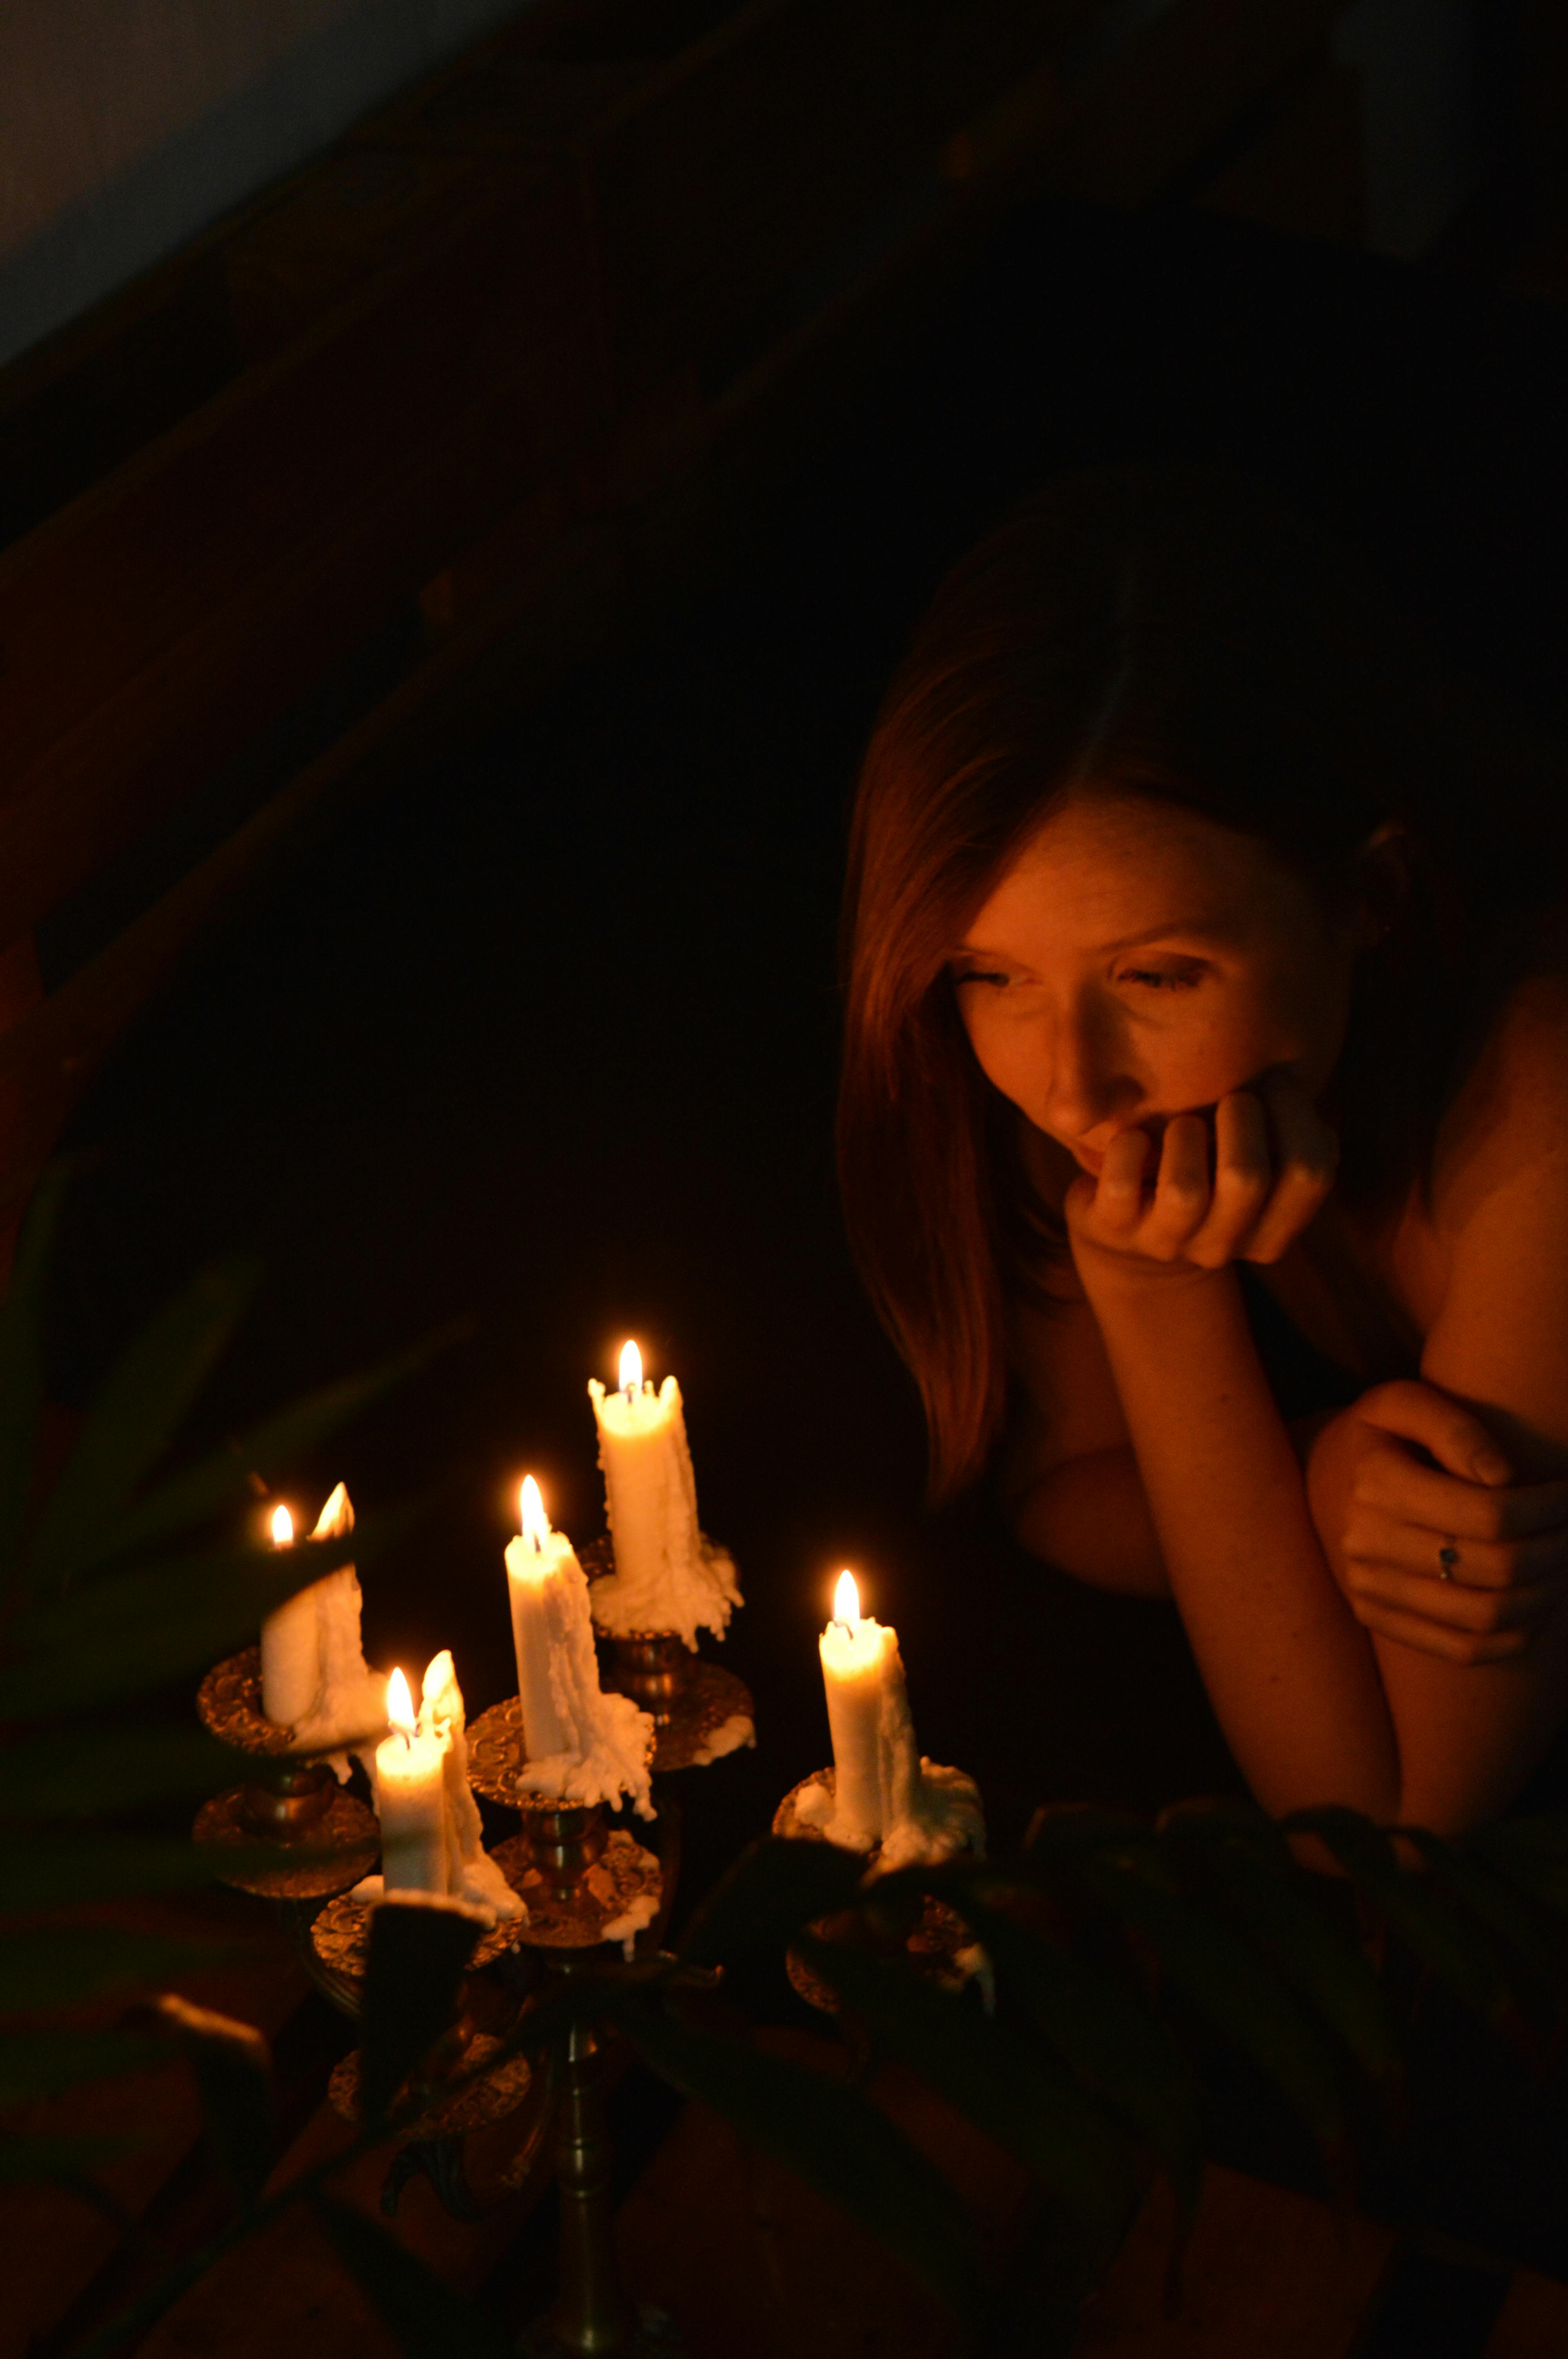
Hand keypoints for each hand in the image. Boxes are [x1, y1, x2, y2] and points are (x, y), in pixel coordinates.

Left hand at [1065, 1070, 1337, 1283]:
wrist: (1131, 1229)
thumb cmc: (1205, 1169)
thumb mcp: (1254, 1154)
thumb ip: (1284, 1128)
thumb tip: (1289, 1078)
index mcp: (1271, 1233)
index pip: (1310, 1174)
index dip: (1297, 1115)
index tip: (1273, 1086)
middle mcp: (1223, 1246)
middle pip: (1247, 1178)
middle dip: (1239, 1118)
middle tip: (1229, 1099)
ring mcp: (1165, 1242)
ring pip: (1184, 1191)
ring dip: (1185, 1135)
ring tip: (1183, 1124)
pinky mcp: (1114, 1229)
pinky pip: (1120, 1187)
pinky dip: (1128, 1148)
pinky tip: (1135, 1136)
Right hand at [1306, 1379, 1567, 1662]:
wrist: (1311, 1479)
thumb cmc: (1375, 1435)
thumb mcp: (1401, 1402)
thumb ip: (1453, 1427)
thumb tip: (1503, 1477)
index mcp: (1376, 1483)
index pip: (1490, 1514)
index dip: (1547, 1509)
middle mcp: (1365, 1542)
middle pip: (1495, 1566)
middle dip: (1555, 1550)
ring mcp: (1368, 1589)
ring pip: (1485, 1614)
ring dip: (1545, 1595)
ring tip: (1562, 1565)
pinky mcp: (1375, 1618)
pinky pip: (1461, 1650)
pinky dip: (1514, 1639)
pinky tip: (1536, 1609)